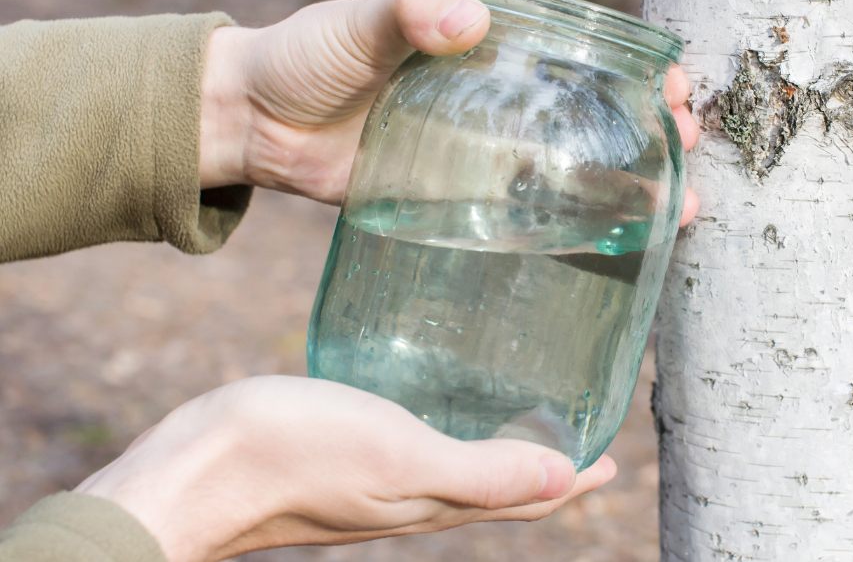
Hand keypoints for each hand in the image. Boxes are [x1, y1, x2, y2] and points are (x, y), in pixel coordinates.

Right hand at [76, 376, 615, 561]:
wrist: (194, 471)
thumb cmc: (293, 459)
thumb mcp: (399, 458)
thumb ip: (479, 472)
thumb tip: (567, 481)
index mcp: (438, 500)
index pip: (528, 497)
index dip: (575, 480)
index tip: (613, 459)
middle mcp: (416, 494)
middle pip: (500, 486)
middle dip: (546, 464)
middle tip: (577, 432)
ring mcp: (380, 477)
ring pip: (460, 466)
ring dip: (500, 447)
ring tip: (520, 413)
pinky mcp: (346, 452)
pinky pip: (416, 444)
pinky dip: (446, 427)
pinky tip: (433, 395)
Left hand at [200, 0, 699, 222]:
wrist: (253, 123)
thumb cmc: (306, 56)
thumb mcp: (359, 22)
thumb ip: (407, 10)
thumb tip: (466, 21)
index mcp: (489, 47)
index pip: (583, 53)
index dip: (638, 69)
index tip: (674, 87)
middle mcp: (499, 100)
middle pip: (596, 115)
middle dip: (653, 131)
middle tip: (688, 148)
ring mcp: (483, 154)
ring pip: (576, 169)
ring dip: (631, 186)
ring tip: (677, 209)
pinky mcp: (459, 201)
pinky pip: (527, 215)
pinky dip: (573, 229)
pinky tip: (612, 246)